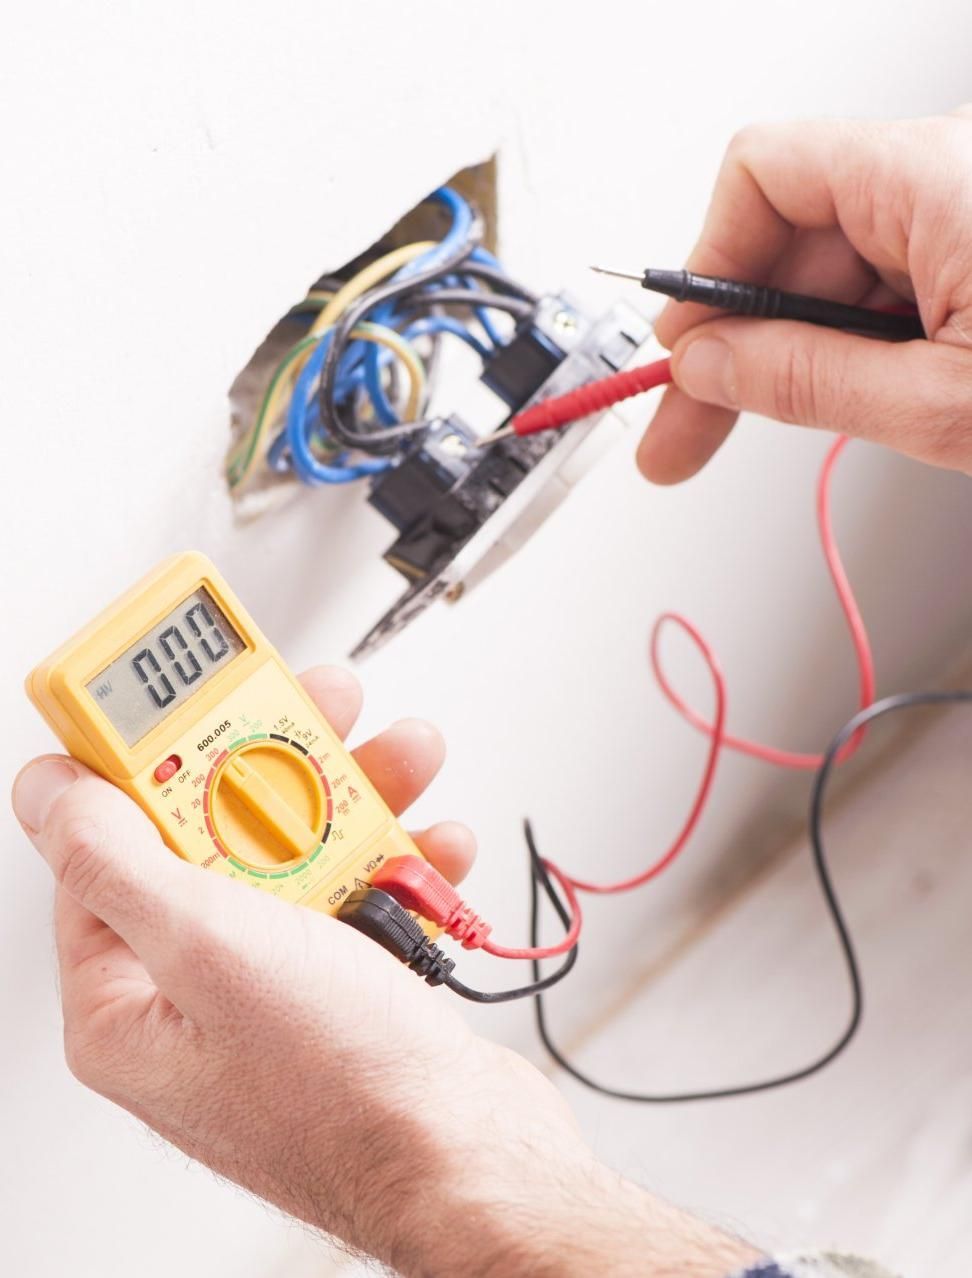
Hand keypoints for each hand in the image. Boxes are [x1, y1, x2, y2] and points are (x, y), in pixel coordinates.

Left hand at [13, 665, 759, 1276]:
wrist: (469, 1153)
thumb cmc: (341, 1087)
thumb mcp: (209, 944)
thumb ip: (116, 857)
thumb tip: (48, 791)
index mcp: (129, 998)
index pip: (109, 847)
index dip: (150, 762)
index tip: (190, 699)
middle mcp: (195, 993)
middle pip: (219, 837)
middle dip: (280, 767)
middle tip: (322, 710)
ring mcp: (275, 989)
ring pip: (300, 855)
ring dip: (359, 798)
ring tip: (405, 758)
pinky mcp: (344, 986)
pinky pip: (358, 894)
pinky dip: (399, 860)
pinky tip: (432, 846)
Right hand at [638, 110, 971, 483]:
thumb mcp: (945, 403)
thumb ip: (811, 380)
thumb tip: (711, 366)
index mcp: (937, 176)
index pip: (762, 174)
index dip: (705, 267)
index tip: (683, 347)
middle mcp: (948, 171)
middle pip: (788, 236)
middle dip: (734, 338)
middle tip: (686, 426)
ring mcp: (964, 207)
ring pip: (832, 269)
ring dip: (791, 352)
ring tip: (759, 426)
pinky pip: (883, 282)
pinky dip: (849, 343)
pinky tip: (838, 395)